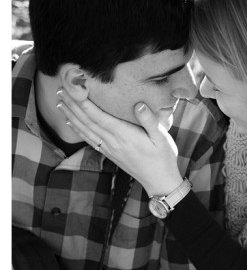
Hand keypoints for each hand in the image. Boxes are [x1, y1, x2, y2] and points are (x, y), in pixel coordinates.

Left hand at [55, 91, 183, 195]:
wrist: (159, 181)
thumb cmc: (163, 157)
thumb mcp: (163, 137)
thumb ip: (150, 121)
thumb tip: (139, 104)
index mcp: (125, 135)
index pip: (99, 116)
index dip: (84, 102)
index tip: (74, 88)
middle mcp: (113, 141)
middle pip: (87, 121)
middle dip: (73, 104)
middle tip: (60, 89)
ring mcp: (109, 148)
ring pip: (85, 129)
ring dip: (71, 115)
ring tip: (60, 102)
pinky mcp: (109, 153)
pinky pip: (89, 139)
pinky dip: (77, 129)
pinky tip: (70, 122)